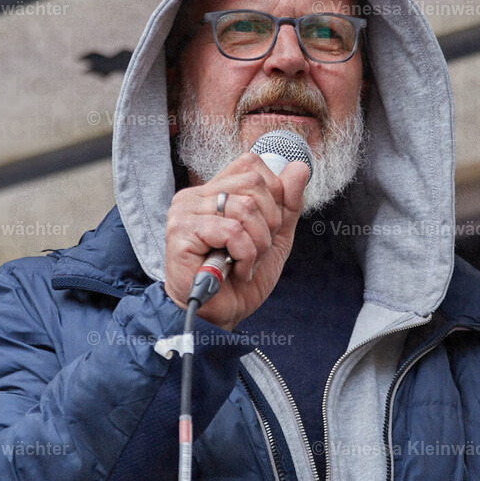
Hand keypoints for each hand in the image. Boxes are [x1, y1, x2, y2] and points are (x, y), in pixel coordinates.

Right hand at [163, 152, 307, 331]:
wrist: (221, 316)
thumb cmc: (240, 278)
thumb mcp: (275, 237)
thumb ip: (288, 203)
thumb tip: (299, 168)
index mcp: (214, 191)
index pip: (251, 165)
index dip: (272, 196)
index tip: (265, 228)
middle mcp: (196, 196)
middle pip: (254, 185)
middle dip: (269, 224)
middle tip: (255, 251)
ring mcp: (185, 212)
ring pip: (246, 208)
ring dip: (257, 245)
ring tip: (244, 263)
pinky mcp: (180, 232)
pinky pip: (232, 231)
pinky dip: (245, 255)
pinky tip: (234, 269)